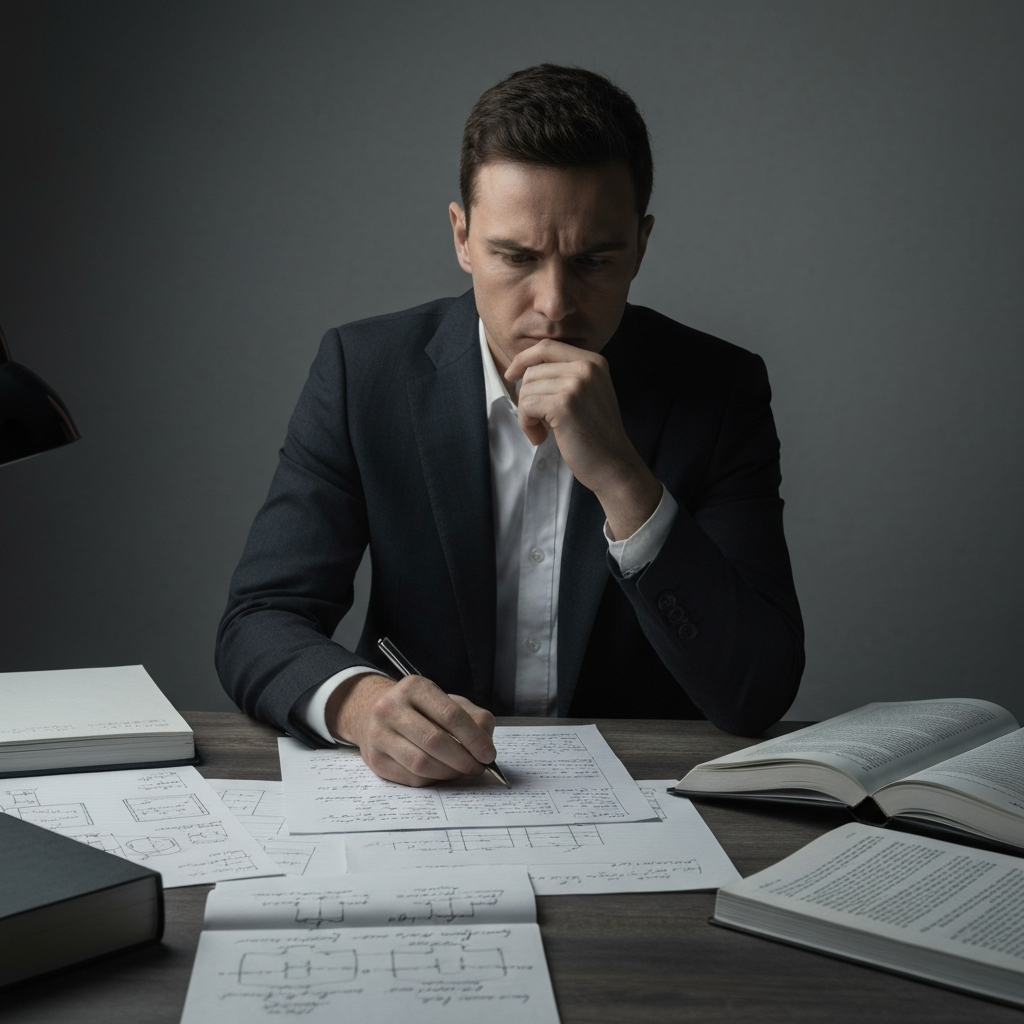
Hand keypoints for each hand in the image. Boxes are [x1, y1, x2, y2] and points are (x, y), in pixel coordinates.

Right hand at [324, 672, 495, 786]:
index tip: (488, 754)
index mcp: (414, 688)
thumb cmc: (420, 709)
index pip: (450, 715)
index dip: (474, 738)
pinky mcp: (375, 760)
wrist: (374, 713)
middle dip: (463, 760)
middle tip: (477, 767)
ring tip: (461, 771)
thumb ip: (473, 718)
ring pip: (421, 764)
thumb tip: (485, 746)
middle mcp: (391, 708)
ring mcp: (378, 734)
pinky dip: (433, 780)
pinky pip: (411, 778)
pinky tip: (441, 773)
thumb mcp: (447, 701)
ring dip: (449, 773)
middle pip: (435, 741)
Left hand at [505, 339, 661, 538]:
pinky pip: (526, 406)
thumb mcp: (588, 393)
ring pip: (526, 389)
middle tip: (538, 422)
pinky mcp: (563, 405)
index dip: (523, 359)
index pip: (546, 346)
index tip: (511, 375)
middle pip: (532, 370)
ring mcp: (575, 384)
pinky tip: (541, 437)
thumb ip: (565, 375)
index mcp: (593, 361)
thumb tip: (524, 368)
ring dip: (527, 414)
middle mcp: (586, 367)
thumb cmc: (596, 434)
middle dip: (526, 397)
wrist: (614, 464)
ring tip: (542, 432)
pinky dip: (527, 424)